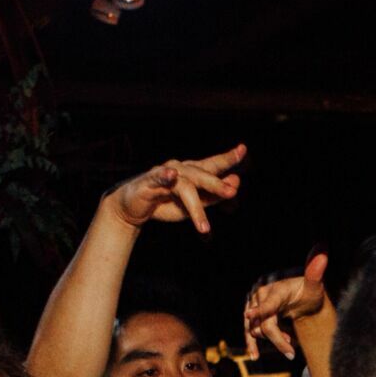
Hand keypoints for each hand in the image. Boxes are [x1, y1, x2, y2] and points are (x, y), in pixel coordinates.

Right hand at [105, 143, 245, 234]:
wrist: (133, 209)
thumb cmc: (165, 205)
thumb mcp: (194, 205)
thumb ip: (213, 197)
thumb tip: (234, 185)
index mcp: (193, 173)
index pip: (213, 164)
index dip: (227, 158)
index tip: (242, 150)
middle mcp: (181, 170)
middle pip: (202, 174)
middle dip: (216, 183)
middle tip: (231, 192)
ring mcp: (165, 174)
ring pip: (184, 186)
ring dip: (196, 206)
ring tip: (204, 226)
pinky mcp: (149, 182)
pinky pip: (158, 178)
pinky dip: (164, 176)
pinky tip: (171, 175)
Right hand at [243, 252, 329, 359]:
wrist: (301, 297)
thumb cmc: (309, 291)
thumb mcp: (315, 285)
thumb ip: (315, 271)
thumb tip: (322, 247)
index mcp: (277, 290)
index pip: (269, 302)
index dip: (260, 309)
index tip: (250, 315)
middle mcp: (262, 296)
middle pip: (265, 324)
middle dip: (278, 340)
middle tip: (292, 354)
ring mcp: (254, 306)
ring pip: (255, 329)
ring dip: (273, 340)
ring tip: (290, 342)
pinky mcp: (252, 316)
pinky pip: (250, 331)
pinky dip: (252, 344)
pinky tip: (255, 355)